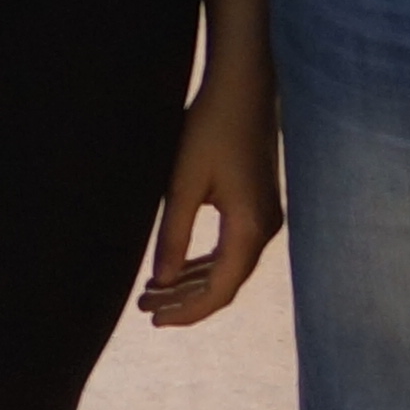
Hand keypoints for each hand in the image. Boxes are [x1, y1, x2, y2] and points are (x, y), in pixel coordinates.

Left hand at [141, 95, 282, 326]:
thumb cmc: (210, 129)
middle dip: (184, 300)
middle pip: (225, 283)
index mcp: (250, 228)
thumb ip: (173, 234)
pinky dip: (204, 264)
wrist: (243, 89)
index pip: (220, 289)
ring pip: (228, 267)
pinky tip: (177, 270)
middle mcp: (265, 229)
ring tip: (152, 293)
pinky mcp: (258, 207)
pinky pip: (231, 249)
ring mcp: (265, 219)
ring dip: (191, 282)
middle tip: (144, 308)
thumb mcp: (183, 183)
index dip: (188, 311)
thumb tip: (162, 281)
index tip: (154, 320)